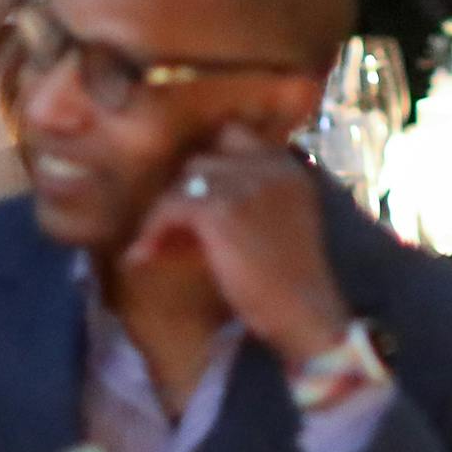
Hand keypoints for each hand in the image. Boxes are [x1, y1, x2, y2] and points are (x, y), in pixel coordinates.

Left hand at [121, 123, 349, 364]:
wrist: (306, 314)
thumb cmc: (293, 281)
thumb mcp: (281, 223)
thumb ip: (252, 198)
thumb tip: (193, 193)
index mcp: (289, 167)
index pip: (234, 137)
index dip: (209, 166)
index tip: (191, 198)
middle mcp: (270, 165)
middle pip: (204, 160)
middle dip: (184, 192)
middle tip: (170, 227)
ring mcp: (246, 183)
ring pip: (184, 181)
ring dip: (167, 212)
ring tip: (154, 243)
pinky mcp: (221, 208)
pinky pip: (171, 207)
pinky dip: (154, 231)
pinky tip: (145, 255)